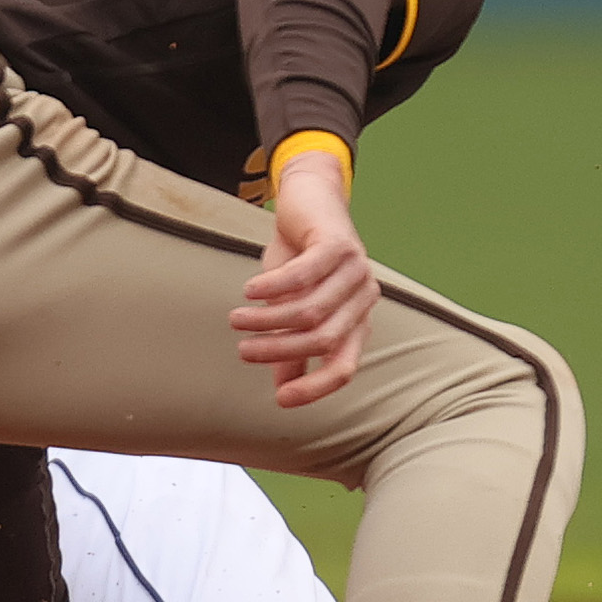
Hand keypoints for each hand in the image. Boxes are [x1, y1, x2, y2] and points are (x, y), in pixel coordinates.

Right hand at [231, 151, 376, 406]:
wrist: (310, 200)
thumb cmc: (299, 259)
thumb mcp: (290, 306)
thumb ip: (291, 347)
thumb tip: (280, 389)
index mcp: (357, 321)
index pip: (344, 367)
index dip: (315, 388)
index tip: (280, 401)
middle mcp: (364, 299)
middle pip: (322, 340)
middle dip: (279, 350)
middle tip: (243, 351)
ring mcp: (356, 271)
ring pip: (310, 310)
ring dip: (268, 319)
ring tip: (237, 319)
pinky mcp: (339, 244)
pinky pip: (303, 275)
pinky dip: (272, 288)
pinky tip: (249, 291)